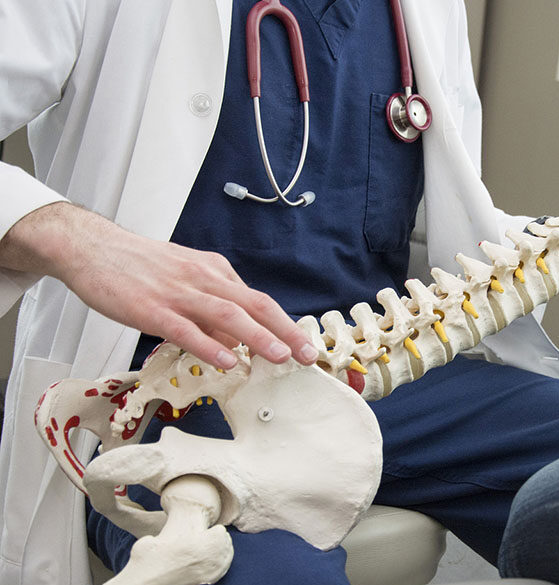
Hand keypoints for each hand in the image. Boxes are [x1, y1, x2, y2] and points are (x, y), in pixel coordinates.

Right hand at [0, 202, 317, 369]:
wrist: (90, 247)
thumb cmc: (139, 267)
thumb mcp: (186, 281)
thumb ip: (212, 311)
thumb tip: (237, 343)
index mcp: (215, 273)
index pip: (259, 301)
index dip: (285, 324)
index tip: (305, 345)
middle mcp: (204, 280)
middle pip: (255, 305)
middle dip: (285, 331)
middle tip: (308, 355)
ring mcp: (178, 293)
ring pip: (227, 315)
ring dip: (257, 337)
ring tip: (279, 357)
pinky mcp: (151, 308)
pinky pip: (185, 329)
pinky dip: (208, 345)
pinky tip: (225, 361)